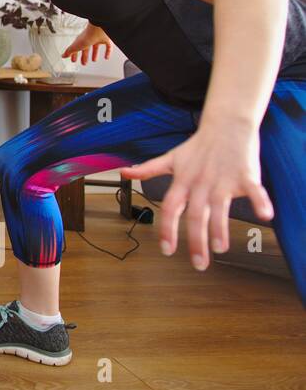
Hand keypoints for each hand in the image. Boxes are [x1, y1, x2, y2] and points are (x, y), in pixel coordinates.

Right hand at [62, 23, 111, 65]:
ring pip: (95, 48)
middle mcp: (89, 40)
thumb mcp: (75, 46)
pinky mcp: (106, 39)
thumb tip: (63, 55)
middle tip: (84, 63)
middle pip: (86, 49)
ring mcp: (97, 39)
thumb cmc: (87, 36)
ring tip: (94, 60)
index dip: (74, 55)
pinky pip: (107, 47)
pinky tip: (106, 57)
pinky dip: (107, 53)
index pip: (76, 49)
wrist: (98, 28)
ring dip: (94, 54)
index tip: (74, 60)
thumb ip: (69, 51)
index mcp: (80, 41)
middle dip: (84, 56)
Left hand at [120, 125, 273, 269]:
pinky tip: (265, 216)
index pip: (171, 208)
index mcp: (183, 182)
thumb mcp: (171, 157)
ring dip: (220, 228)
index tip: (166, 250)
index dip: (168, 229)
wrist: (226, 124)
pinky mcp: (246, 175)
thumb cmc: (198, 145)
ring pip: (220, 207)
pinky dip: (260, 202)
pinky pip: (254, 190)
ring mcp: (223, 180)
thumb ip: (148, 169)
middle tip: (199, 264)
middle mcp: (201, 183)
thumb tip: (124, 172)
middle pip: (196, 215)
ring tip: (220, 248)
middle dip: (196, 241)